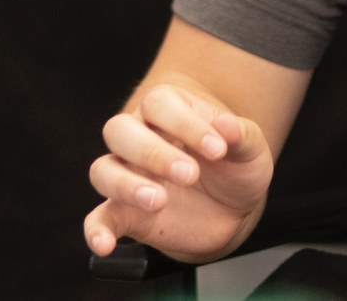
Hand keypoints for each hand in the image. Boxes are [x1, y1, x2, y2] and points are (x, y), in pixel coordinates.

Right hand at [84, 83, 273, 262]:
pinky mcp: (124, 213)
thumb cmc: (237, 166)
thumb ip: (240, 134)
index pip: (160, 103)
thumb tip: (227, 124)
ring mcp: (130, 176)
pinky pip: (97, 218)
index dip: (185, 123)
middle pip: (120, 129)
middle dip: (153, 152)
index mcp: (171, 111)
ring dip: (127, 185)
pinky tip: (105, 244)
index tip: (218, 149)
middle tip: (190, 175)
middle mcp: (142, 138)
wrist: (233, 209)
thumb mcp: (250, 148)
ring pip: (103, 170)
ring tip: (161, 201)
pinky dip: (95, 231)